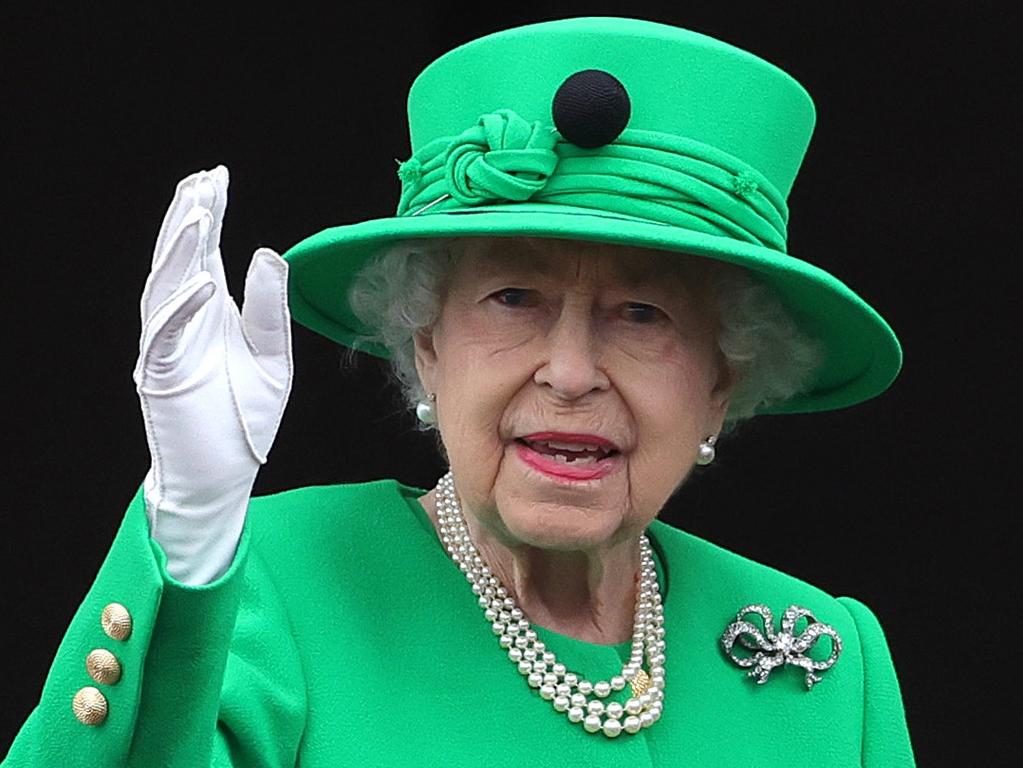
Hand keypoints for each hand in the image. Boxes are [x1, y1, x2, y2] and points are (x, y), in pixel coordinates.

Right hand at [134, 166, 292, 583]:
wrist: (224, 473)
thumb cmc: (244, 417)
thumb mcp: (272, 357)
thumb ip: (269, 308)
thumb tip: (266, 252)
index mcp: (209, 314)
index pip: (204, 254)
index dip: (207, 215)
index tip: (217, 177)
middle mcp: (184, 323)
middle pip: (181, 260)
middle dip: (191, 218)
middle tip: (204, 180)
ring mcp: (169, 348)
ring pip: (167, 288)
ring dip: (181, 251)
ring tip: (200, 213)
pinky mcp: (163, 377)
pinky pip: (168, 336)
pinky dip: (183, 308)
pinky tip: (202, 281)